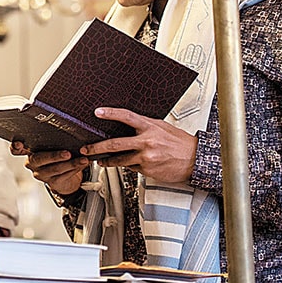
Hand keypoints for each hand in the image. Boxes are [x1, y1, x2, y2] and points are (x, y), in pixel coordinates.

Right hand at [12, 141, 89, 195]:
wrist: (64, 176)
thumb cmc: (57, 154)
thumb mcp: (52, 145)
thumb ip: (52, 139)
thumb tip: (66, 128)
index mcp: (29, 151)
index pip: (16, 149)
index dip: (15, 147)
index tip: (19, 143)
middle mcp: (32, 163)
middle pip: (38, 159)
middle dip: (54, 156)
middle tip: (67, 153)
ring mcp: (41, 174)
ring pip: (54, 169)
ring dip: (71, 164)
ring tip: (82, 159)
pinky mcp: (51, 182)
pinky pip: (64, 176)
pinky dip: (75, 169)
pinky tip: (81, 164)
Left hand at [79, 107, 196, 183]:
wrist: (195, 160)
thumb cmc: (180, 143)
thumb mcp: (162, 127)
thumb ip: (145, 127)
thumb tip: (128, 125)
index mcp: (150, 127)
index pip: (126, 116)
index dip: (110, 113)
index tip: (97, 112)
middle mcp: (146, 142)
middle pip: (115, 144)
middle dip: (97, 147)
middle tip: (86, 149)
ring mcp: (146, 157)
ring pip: (120, 160)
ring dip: (107, 161)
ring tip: (100, 161)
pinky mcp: (147, 170)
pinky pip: (132, 168)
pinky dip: (128, 166)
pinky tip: (129, 164)